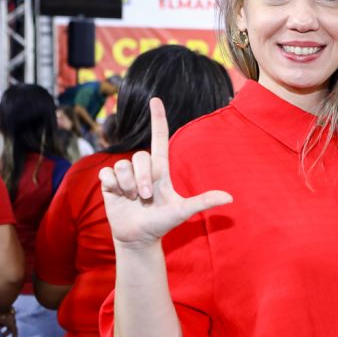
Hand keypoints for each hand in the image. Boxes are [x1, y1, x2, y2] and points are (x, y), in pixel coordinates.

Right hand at [0, 298, 17, 336]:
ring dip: (6, 332)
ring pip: (10, 326)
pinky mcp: (11, 323)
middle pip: (5, 320)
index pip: (0, 313)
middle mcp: (7, 313)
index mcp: (1, 308)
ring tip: (3, 336)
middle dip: (0, 325)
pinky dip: (14, 336)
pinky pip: (14, 331)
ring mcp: (10, 318)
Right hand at [99, 98, 232, 247]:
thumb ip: (204, 202)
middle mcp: (143, 168)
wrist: (139, 237)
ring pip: (122, 166)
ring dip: (128, 186)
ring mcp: (125, 175)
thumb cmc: (162, 222)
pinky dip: (113, 186)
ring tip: (134, 199)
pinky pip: (107, 173)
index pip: (159, 138)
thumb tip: (230, 198)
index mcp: (161, 169)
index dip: (158, 119)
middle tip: (147, 198)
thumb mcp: (183, 211)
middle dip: (142, 180)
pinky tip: (118, 196)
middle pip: (139, 157)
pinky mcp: (109, 182)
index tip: (156, 99)